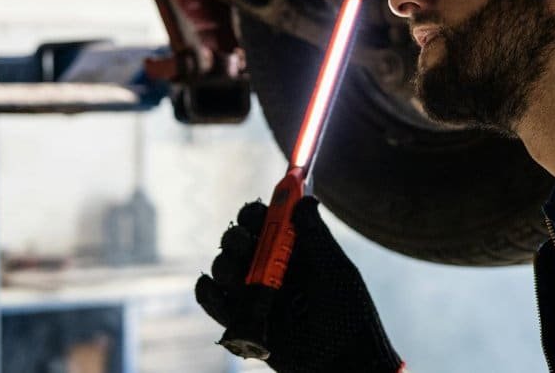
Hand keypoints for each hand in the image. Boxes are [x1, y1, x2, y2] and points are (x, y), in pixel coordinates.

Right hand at [195, 196, 403, 372]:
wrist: (344, 361)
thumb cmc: (348, 314)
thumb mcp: (335, 270)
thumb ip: (316, 235)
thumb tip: (305, 198)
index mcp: (290, 251)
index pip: (263, 221)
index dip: (255, 213)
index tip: (257, 213)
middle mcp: (268, 269)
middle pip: (236, 240)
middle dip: (235, 237)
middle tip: (245, 243)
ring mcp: (252, 295)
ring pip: (222, 267)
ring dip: (224, 264)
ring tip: (238, 277)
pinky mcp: (240, 321)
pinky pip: (212, 300)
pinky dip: (207, 291)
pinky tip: (216, 289)